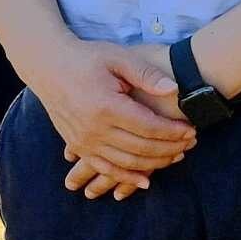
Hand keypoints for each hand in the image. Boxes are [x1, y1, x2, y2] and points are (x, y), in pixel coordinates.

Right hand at [29, 40, 194, 191]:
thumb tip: (175, 89)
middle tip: (191, 143)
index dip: (173, 132)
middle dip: (170, 148)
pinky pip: (106, 168)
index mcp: (107, 105)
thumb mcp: (118, 57)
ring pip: (127, 162)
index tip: (192, 129)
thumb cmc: (87, 58)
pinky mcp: (78, 146)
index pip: (149, 127)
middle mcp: (95, 129)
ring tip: (177, 156)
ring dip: (155, 163)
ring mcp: (85, 141)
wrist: (48, 66)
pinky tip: (146, 182)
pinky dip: (127, 178)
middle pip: (142, 148)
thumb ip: (146, 74)